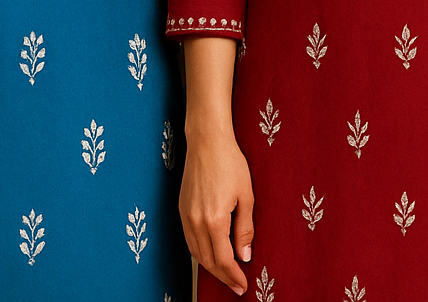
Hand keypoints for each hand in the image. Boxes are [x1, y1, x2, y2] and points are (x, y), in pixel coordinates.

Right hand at [180, 128, 253, 294]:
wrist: (207, 142)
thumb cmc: (230, 163)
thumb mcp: (246, 196)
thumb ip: (244, 229)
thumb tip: (245, 256)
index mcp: (214, 220)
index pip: (224, 259)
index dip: (233, 276)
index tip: (243, 285)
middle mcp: (196, 222)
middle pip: (208, 261)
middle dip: (223, 276)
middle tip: (236, 285)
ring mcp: (185, 216)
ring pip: (196, 253)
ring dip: (210, 267)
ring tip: (226, 274)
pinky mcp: (181, 209)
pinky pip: (189, 240)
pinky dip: (200, 253)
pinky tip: (211, 254)